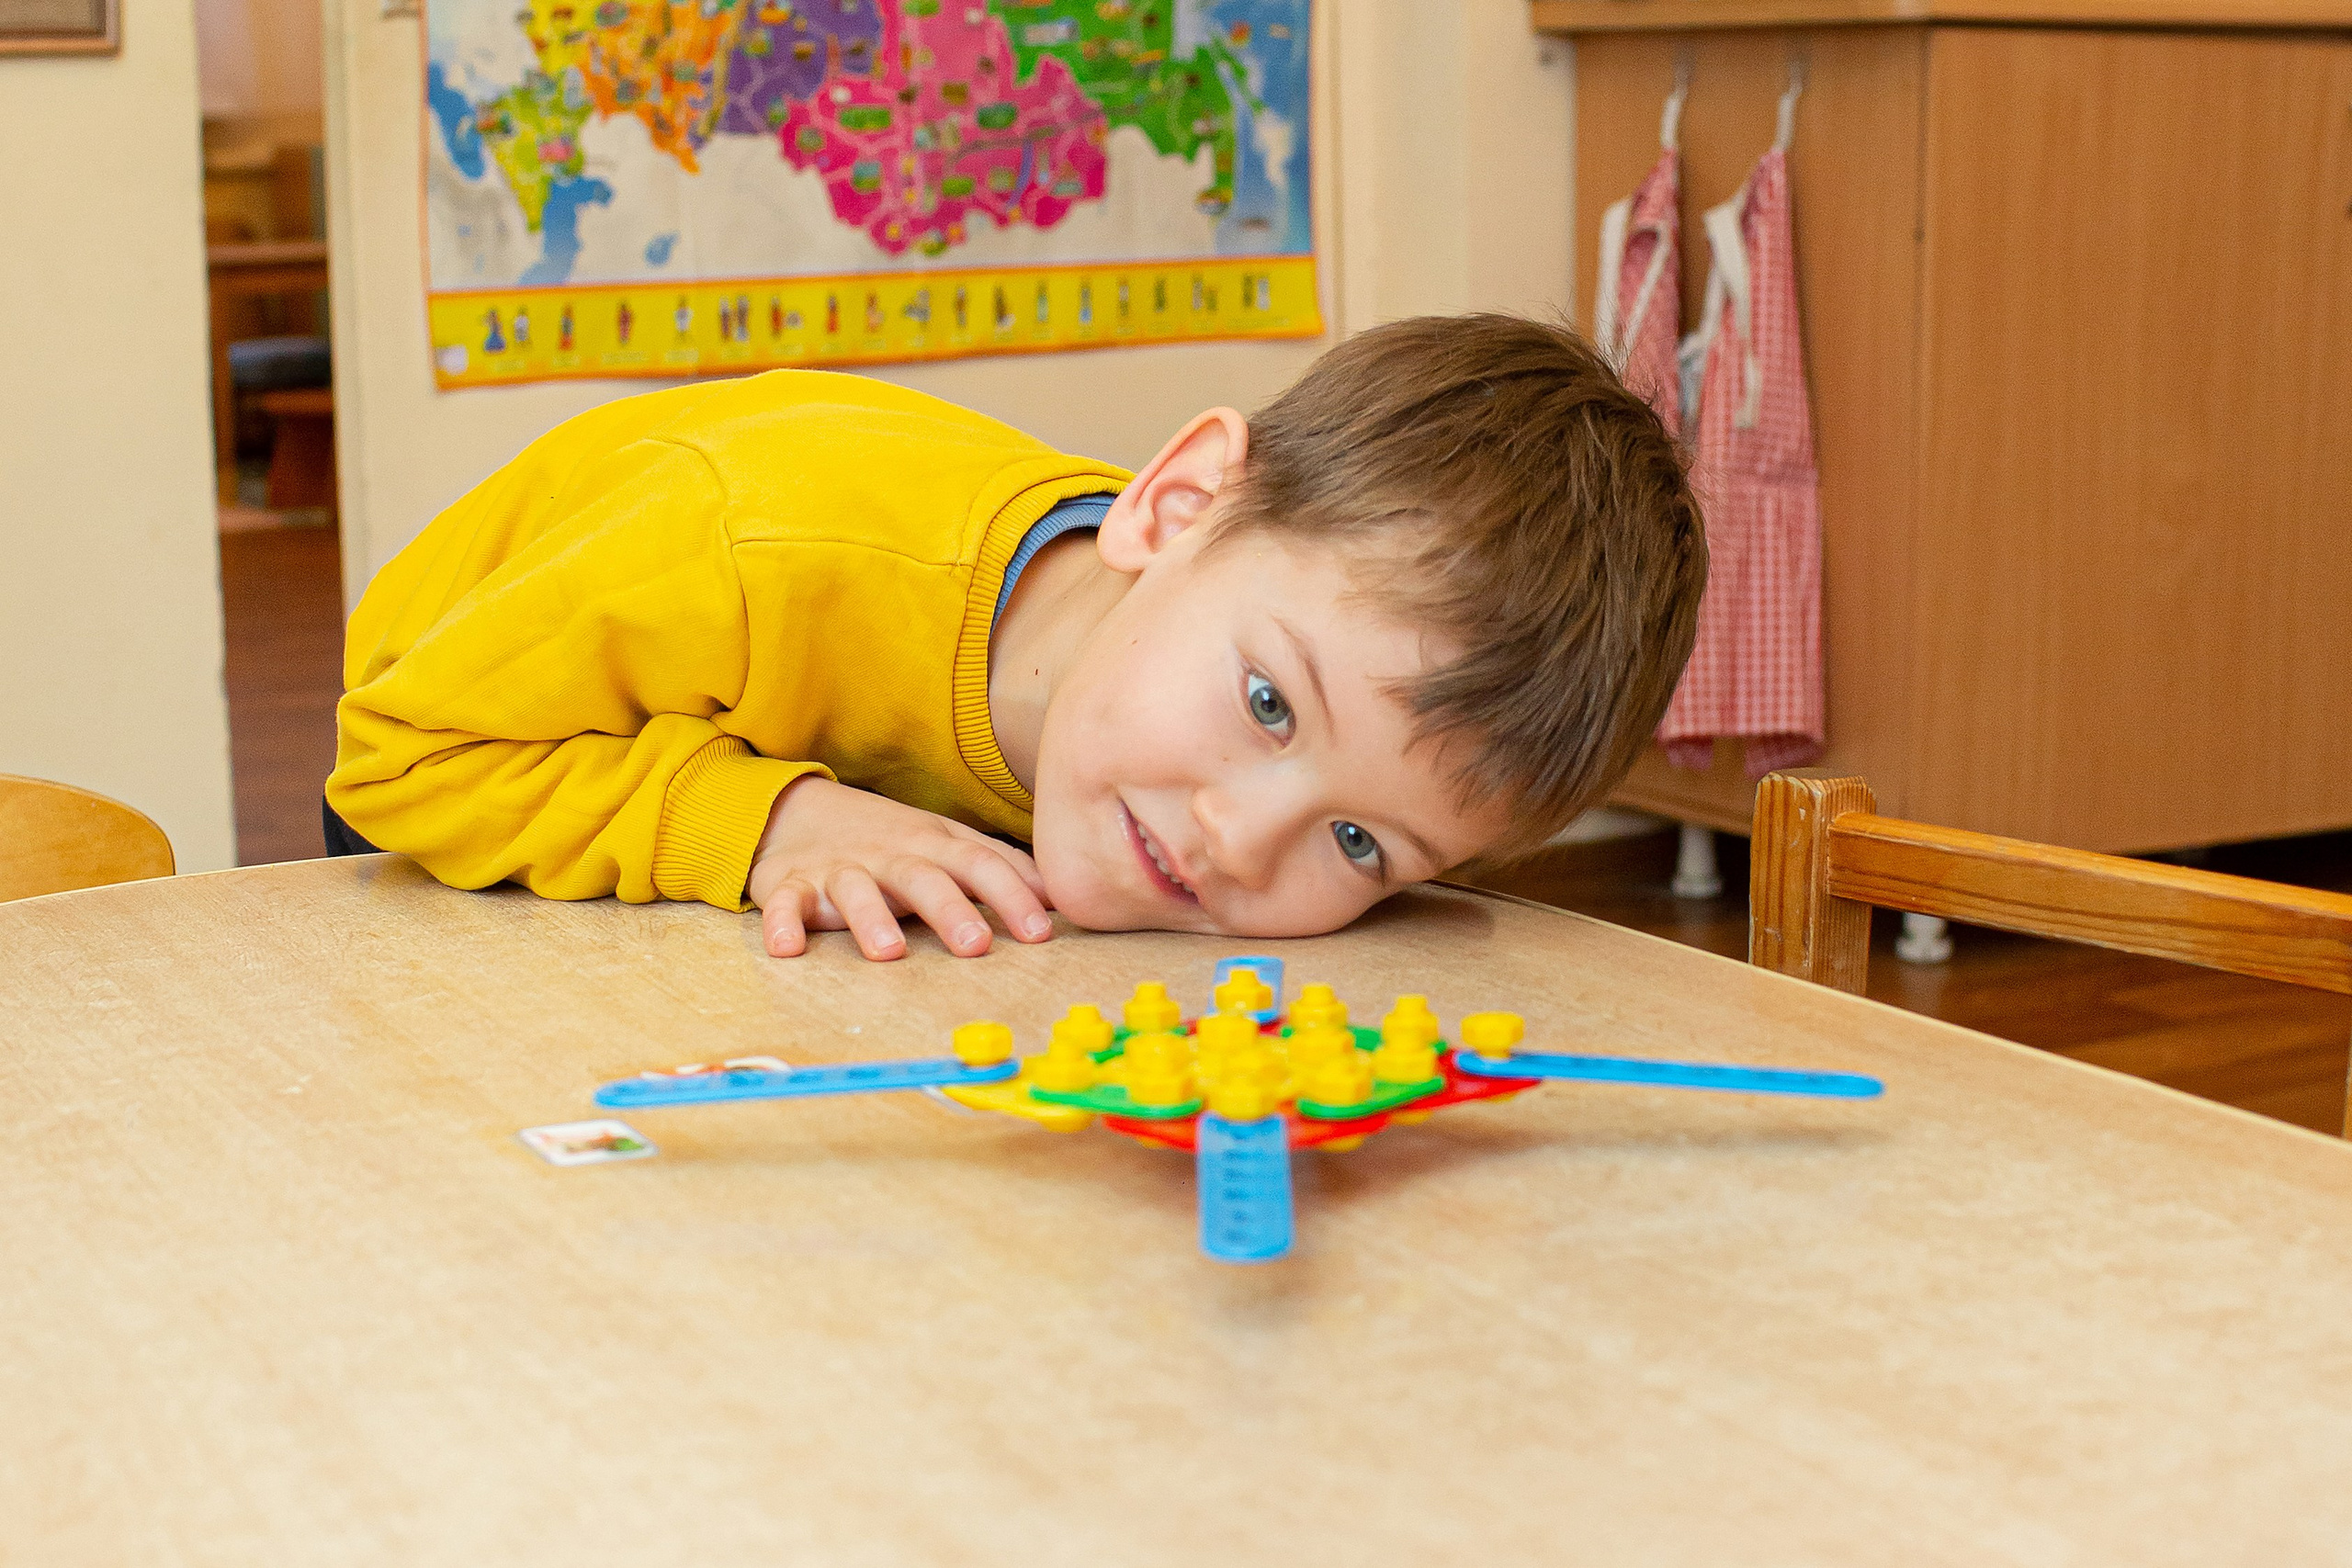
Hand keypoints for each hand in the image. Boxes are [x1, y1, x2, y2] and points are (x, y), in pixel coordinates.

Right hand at [746, 775, 1054, 960]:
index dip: (1012, 896)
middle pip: (924, 878)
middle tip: (977, 944)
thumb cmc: (889, 840)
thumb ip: (1000, 867)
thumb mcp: (947, 843)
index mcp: (933, 845)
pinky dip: (782, 922)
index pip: (980, 866)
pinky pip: (785, 903)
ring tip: (888, 952)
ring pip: (855, 891)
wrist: (797, 810)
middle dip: (951, 909)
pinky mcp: (793, 885)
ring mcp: (840, 869)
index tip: (1041, 932)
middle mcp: (890, 855)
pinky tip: (787, 947)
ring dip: (871, 919)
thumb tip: (1061, 892)